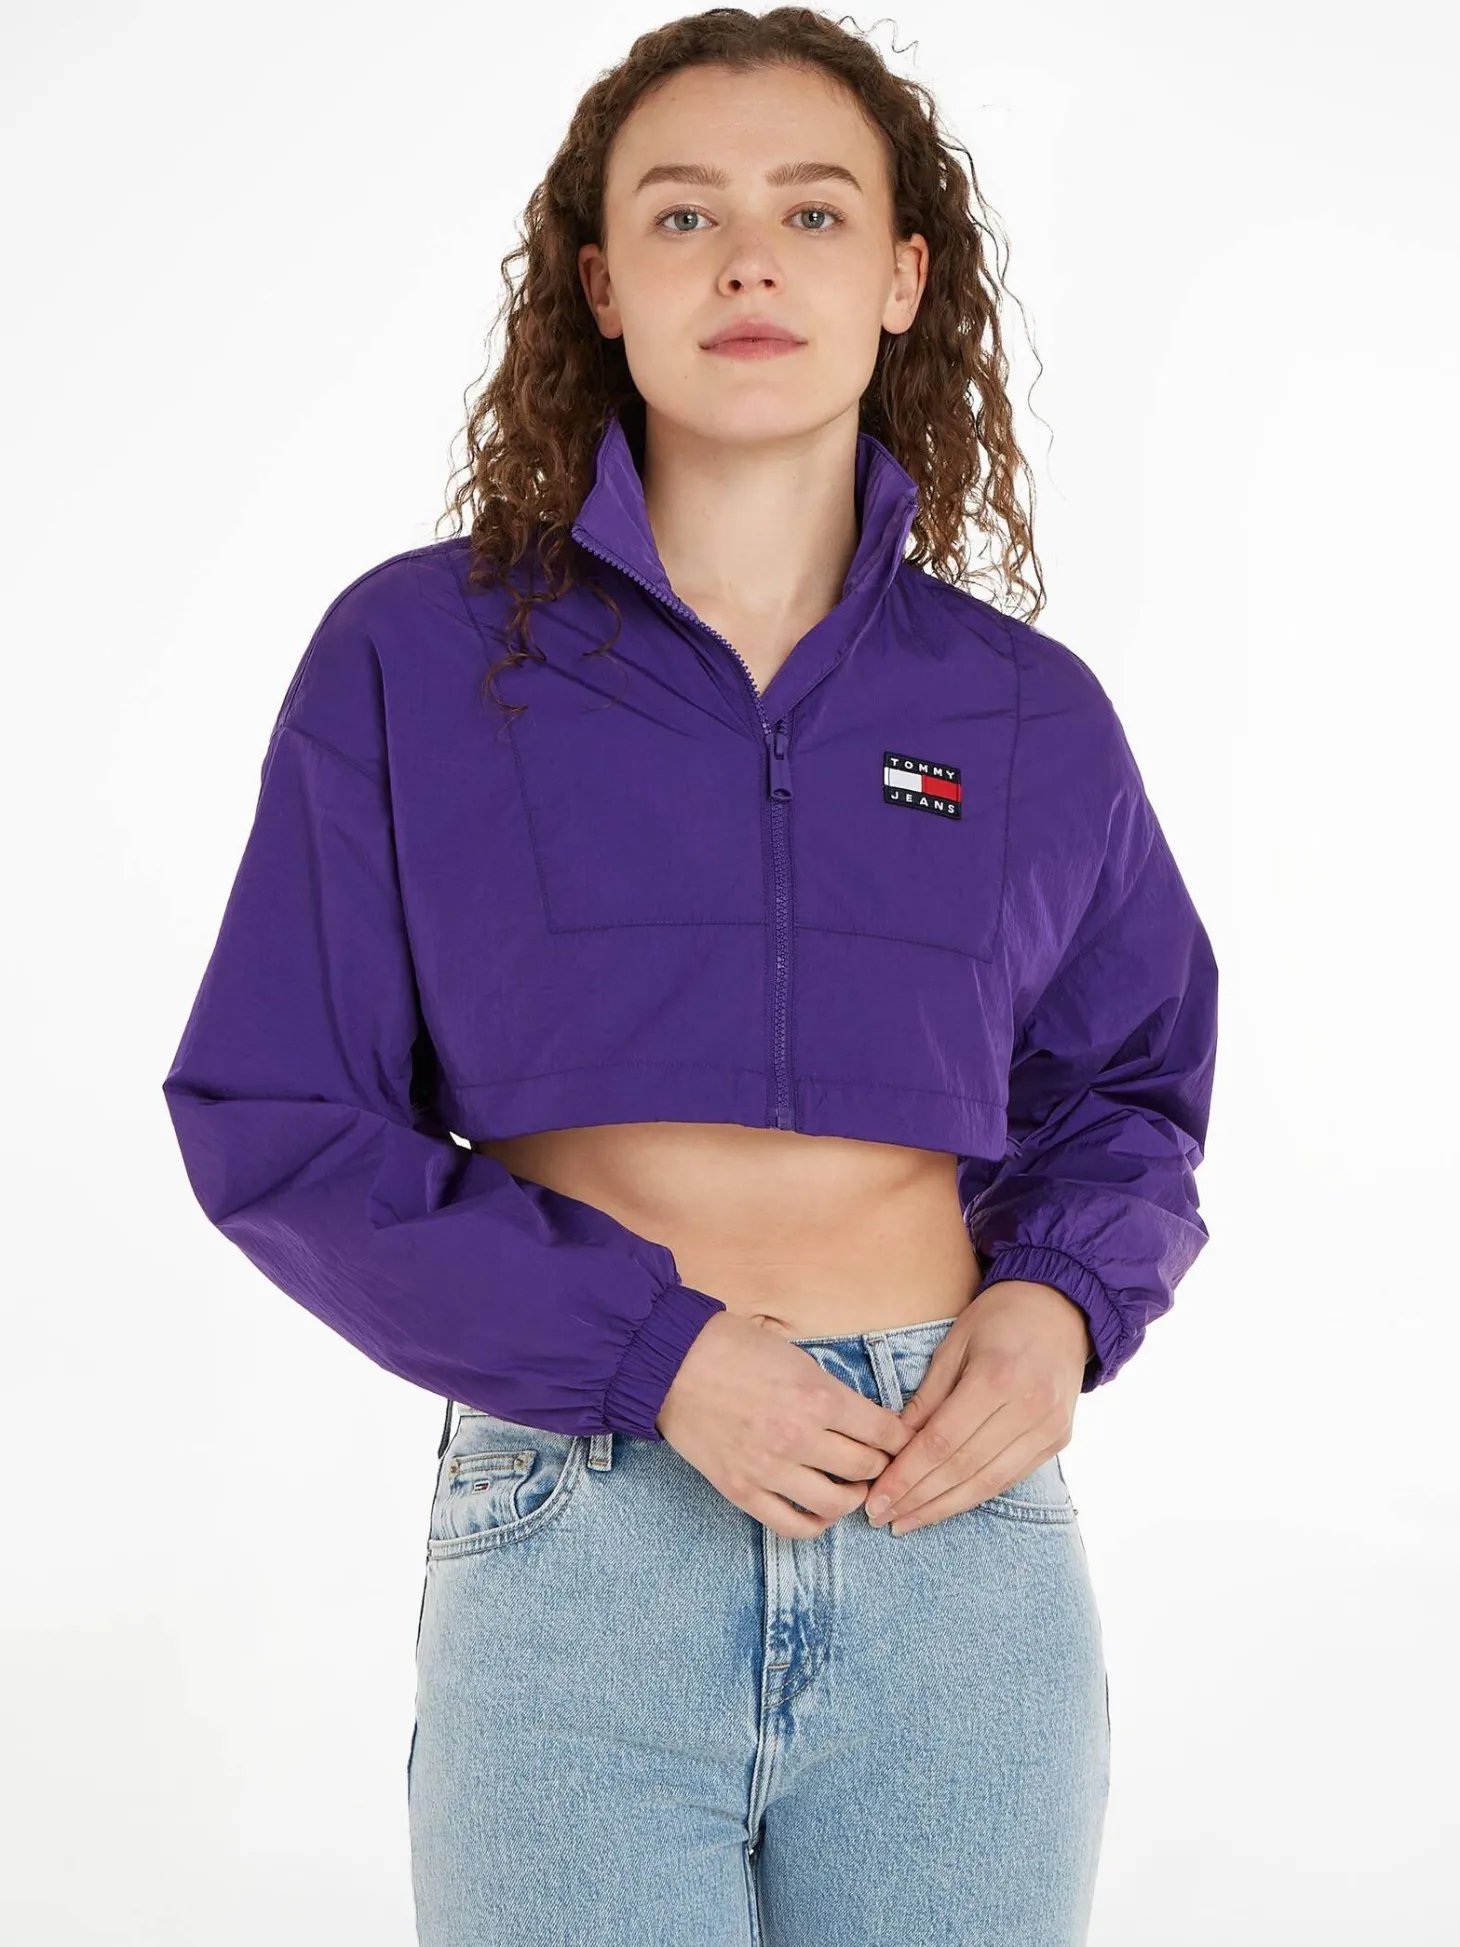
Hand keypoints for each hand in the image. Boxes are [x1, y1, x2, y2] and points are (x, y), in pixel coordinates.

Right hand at [656, 1309, 914, 1539]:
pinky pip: (792, 1525)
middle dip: (881, 1464)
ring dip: (854, 1496)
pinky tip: (821, 1510)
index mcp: (819, 1397)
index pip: (885, 1432)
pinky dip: (816, 1523)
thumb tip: (863, 1419)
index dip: (899, 1437)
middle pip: (867, 1467)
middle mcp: (800, 1438)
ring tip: (852, 1485)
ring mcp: (770, 1469)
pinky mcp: (743, 1490)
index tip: (898, 1438)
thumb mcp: (797, 1357)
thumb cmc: (734, 1348)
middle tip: (878, 1459)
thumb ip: (831, 1391)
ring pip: (837, 1503)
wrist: (672, 1363)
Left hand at [864, 1280, 1092, 1535]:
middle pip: (963, 1469)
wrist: (1062, 1308)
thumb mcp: (954, 1345)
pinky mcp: (1059, 1439)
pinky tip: (945, 1505)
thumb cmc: (999, 1317)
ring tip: (906, 1522)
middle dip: (918, 1499)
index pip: (942, 1442)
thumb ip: (927, 1397)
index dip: (906, 1476)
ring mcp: (1048, 1428)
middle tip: (882, 1518)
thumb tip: (894, 1445)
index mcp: (996, 1378)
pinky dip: (974, 1496)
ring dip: (943, 1508)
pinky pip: (1010, 1478)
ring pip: (988, 1483)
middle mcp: (1027, 1408)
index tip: (875, 1499)